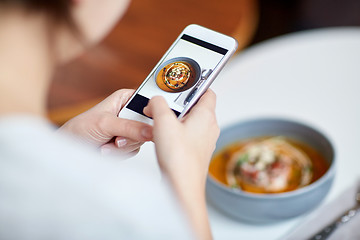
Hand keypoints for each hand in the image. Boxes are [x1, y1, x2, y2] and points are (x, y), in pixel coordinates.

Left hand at [59, 89, 152, 156]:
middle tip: (116, 138)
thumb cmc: (81, 128)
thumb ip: (129, 127)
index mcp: (126, 98)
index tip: (150, 125)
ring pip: (142, 140)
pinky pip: (134, 150)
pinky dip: (120, 153)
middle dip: (131, 135)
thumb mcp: (106, 124)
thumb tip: (151, 131)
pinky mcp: (127, 143)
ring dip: (123, 146)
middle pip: (148, 125)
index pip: (149, 103)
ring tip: (107, 143)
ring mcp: (130, 129)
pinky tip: (107, 148)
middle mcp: (130, 113)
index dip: (153, 114)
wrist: (70, 148)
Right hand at [144, 89, 218, 239]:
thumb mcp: (163, 122)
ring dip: (176, 120)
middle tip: (164, 103)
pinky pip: (187, 136)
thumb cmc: (179, 158)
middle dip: (179, 104)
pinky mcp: (196, 152)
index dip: (195, 85)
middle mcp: (209, 128)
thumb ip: (158, 104)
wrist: (182, 187)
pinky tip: (162, 138)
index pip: (207, 91)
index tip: (182, 83)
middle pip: (196, 107)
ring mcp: (204, 141)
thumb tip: (155, 100)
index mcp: (206, 116)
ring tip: (160, 121)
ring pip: (191, 122)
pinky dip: (176, 133)